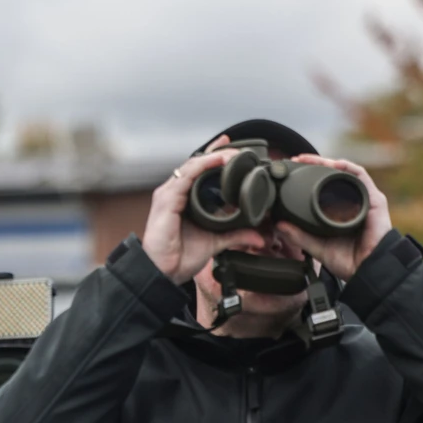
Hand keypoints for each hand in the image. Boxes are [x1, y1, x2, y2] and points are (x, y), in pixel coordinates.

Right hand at [141, 135, 267, 284]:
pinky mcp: (167, 199)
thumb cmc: (180, 257)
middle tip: (241, 150)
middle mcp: (176, 193)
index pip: (200, 172)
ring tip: (234, 153)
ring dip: (214, 156)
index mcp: (185, 200)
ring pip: (193, 165)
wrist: (163, 272)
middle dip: (219, 153)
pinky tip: (217, 160)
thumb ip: (235, 236)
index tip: (237, 151)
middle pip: (198, 164)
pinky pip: (186, 176)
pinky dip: (203, 165)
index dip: (216, 158)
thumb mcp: (216, 243)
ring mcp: (170, 194)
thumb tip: (259, 238)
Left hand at [274, 155, 391, 281]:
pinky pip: (361, 177)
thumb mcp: (316, 246)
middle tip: (297, 160)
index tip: (291, 171)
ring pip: (344, 173)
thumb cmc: (347, 261)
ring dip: (327, 163)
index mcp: (338, 212)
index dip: (308, 177)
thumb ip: (298, 236)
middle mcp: (350, 203)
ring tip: (311, 159)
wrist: (368, 270)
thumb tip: (278, 224)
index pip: (323, 188)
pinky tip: (334, 164)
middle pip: (333, 176)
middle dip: (315, 165)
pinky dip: (347, 168)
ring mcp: (363, 200)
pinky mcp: (374, 200)